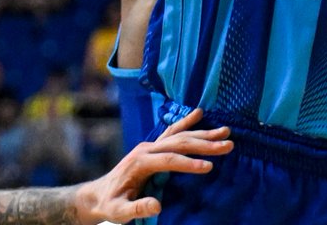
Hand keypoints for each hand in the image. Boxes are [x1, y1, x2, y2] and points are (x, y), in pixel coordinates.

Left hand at [74, 109, 232, 223]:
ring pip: (180, 135)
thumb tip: (158, 205)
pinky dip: (187, 122)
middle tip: (228, 145)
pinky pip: (172, 131)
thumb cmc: (110, 204)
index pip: (169, 160)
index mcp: (140, 162)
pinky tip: (200, 114)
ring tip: (226, 131)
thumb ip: (136, 208)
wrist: (98, 194)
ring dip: (203, 133)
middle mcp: (147, 148)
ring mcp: (150, 145)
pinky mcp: (153, 146)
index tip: (209, 166)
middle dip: (205, 143)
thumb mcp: (118, 212)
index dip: (189, 163)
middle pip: (180, 143)